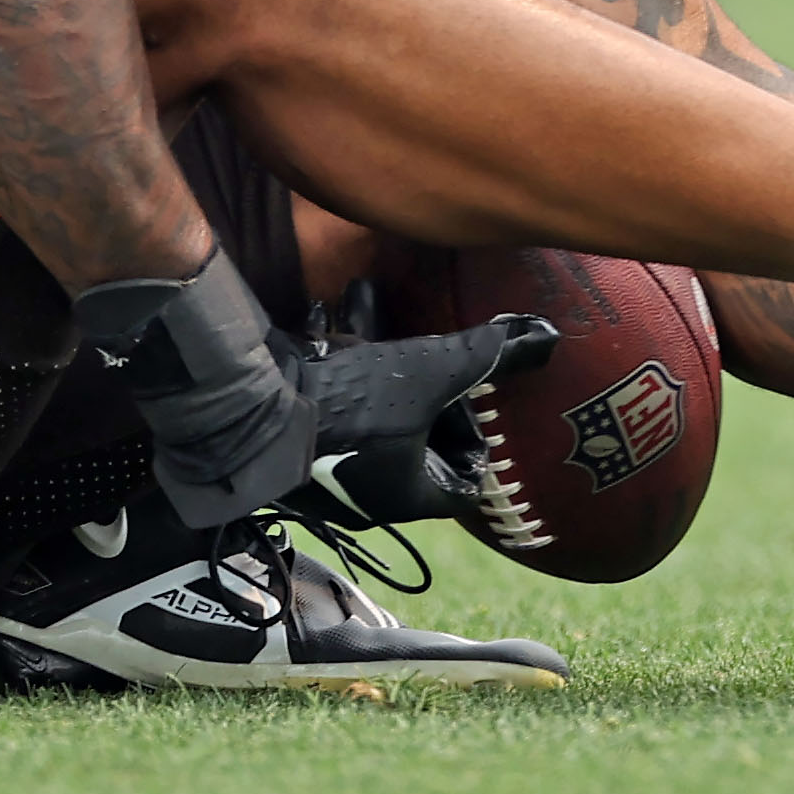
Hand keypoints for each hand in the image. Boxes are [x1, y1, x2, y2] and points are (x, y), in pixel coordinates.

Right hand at [80, 248, 554, 527]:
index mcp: (410, 493)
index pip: (466, 474)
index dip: (474, 432)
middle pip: (418, 434)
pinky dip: (332, 350)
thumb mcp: (433, 371)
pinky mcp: (294, 429)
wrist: (248, 403)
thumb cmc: (349, 404)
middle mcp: (369, 488)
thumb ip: (488, 355)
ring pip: (369, 403)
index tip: (470, 394)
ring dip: (375, 352)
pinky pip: (328, 391)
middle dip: (424, 378)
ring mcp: (328, 461)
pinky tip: (323, 309)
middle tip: (427, 346)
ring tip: (366, 301)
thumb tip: (545, 336)